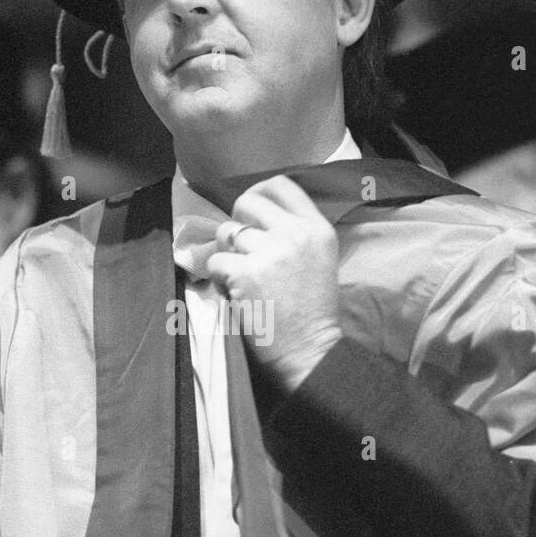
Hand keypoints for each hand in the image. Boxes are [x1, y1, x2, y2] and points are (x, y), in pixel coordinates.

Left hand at [207, 175, 342, 391]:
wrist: (310, 351)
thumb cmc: (313, 312)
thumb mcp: (319, 259)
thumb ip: (294, 233)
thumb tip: (255, 218)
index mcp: (316, 228)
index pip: (282, 185)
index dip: (259, 194)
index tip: (250, 211)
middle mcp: (294, 233)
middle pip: (247, 202)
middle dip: (237, 224)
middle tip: (241, 249)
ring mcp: (269, 251)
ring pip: (227, 232)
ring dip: (227, 254)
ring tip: (240, 277)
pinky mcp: (245, 273)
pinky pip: (215, 261)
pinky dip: (218, 278)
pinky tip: (234, 293)